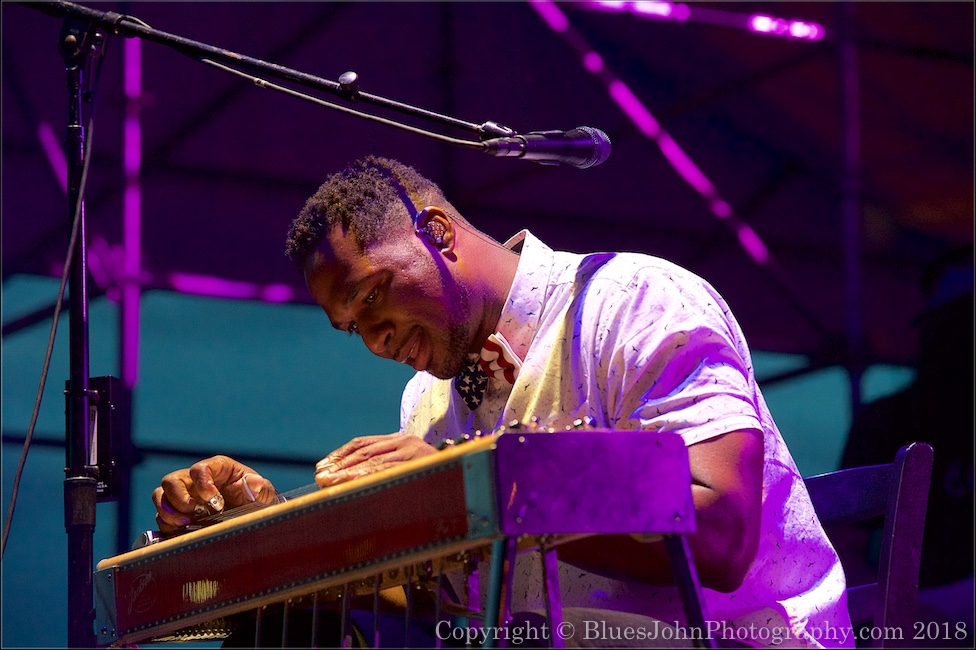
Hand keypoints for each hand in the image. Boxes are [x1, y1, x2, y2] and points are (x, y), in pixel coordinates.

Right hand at [151, 455, 275, 534]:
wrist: (250, 518)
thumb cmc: (257, 500)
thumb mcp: (264, 494)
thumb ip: (259, 487)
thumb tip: (255, 481)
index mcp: (217, 469)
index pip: (200, 468)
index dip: (202, 483)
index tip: (214, 501)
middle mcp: (195, 480)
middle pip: (171, 481)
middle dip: (179, 498)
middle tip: (195, 513)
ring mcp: (184, 496)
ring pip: (160, 497)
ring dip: (168, 512)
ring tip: (186, 524)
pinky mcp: (178, 514)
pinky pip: (162, 518)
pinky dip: (168, 526)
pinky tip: (184, 532)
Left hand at [315, 433, 437, 486]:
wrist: (465, 474)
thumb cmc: (436, 477)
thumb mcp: (409, 468)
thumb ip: (386, 468)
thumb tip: (352, 480)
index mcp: (400, 440)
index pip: (362, 443)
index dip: (340, 454)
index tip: (322, 466)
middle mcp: (404, 441)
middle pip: (363, 451)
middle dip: (339, 464)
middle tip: (320, 476)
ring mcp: (411, 450)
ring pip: (372, 461)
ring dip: (347, 472)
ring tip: (329, 481)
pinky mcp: (417, 462)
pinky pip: (386, 469)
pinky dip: (367, 475)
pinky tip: (352, 481)